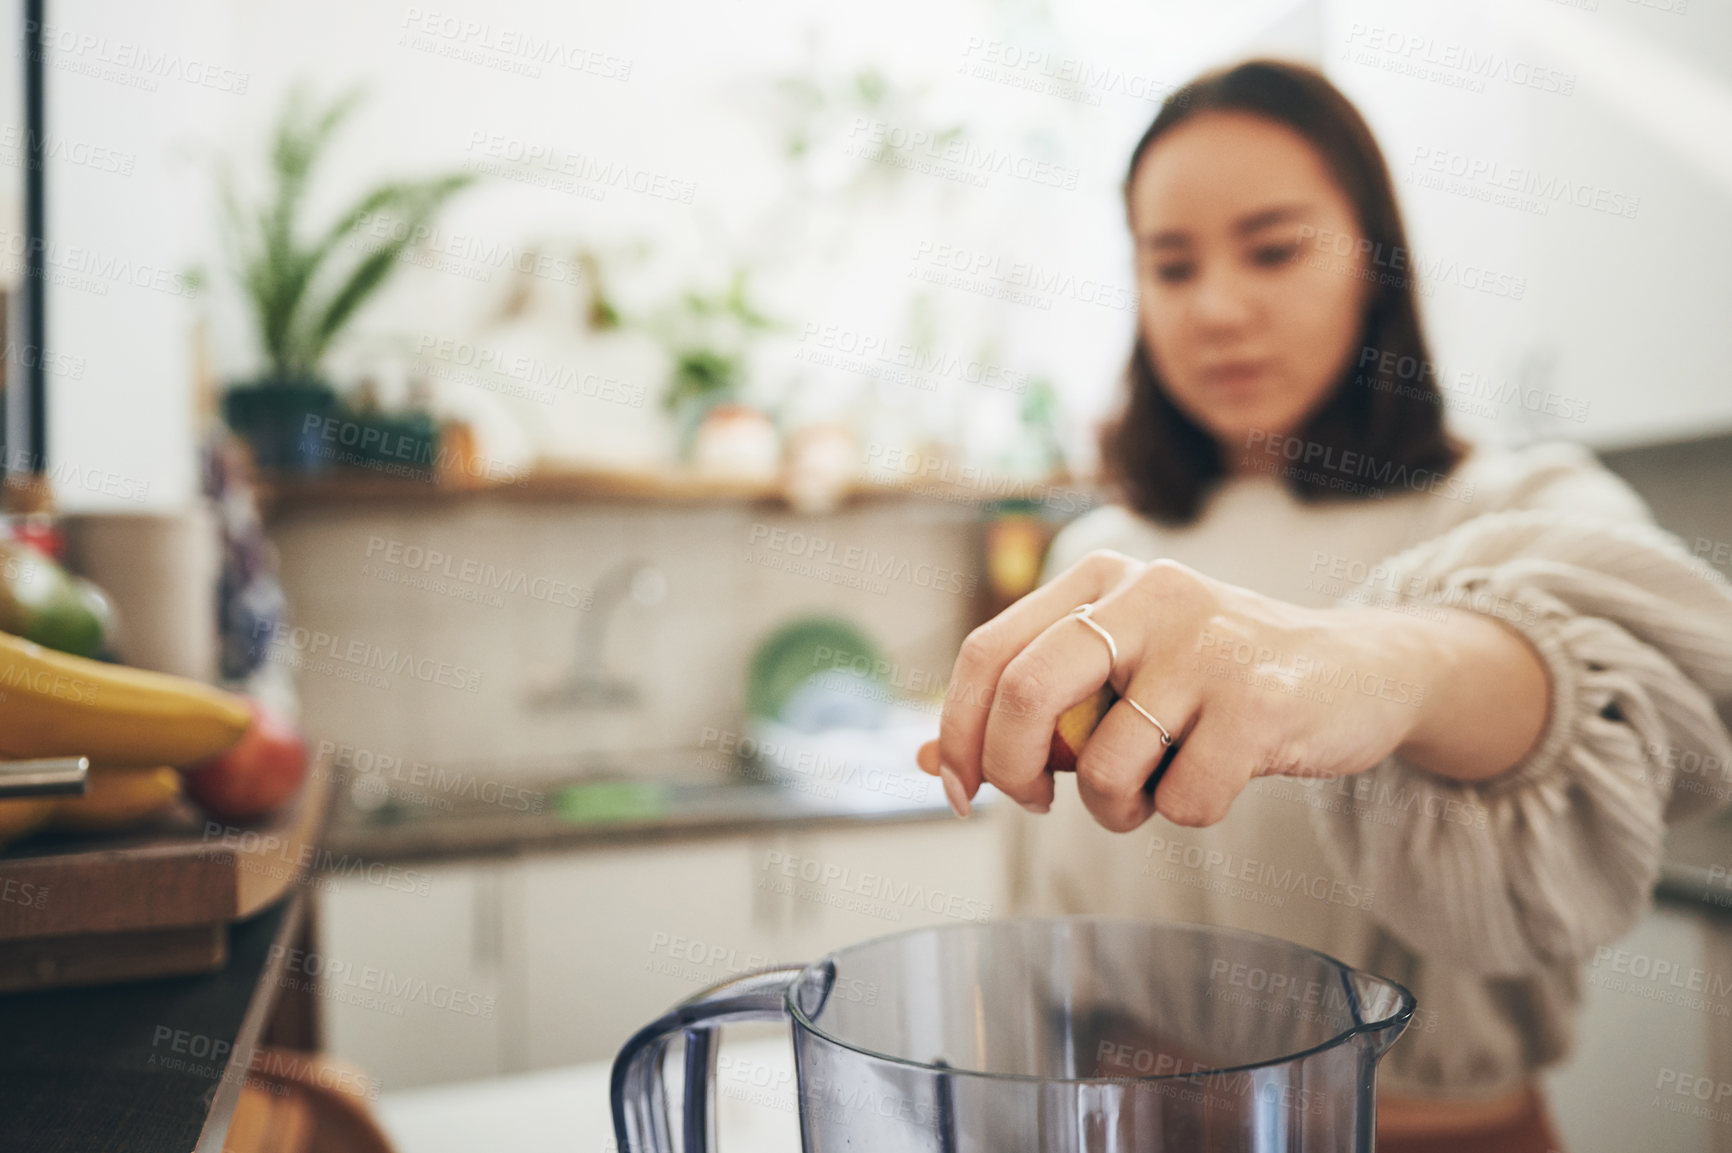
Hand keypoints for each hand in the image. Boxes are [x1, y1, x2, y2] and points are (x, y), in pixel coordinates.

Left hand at [916, 550, 1547, 830]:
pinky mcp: (1262, 700)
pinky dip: (1187, 811)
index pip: (988, 651)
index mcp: (1101, 579)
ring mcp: (1208, 643)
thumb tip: (924, 754)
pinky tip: (1219, 777)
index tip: (957, 788)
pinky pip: (1183, 799)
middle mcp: (1149, 593)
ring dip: (1118, 808)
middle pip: (1026, 693)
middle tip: (1033, 802)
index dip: (956, 729)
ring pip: (1107, 766)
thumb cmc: (1218, 681)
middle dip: (1009, 769)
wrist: (1360, 672)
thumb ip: (1029, 710)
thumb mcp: (1119, 676)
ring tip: (1156, 786)